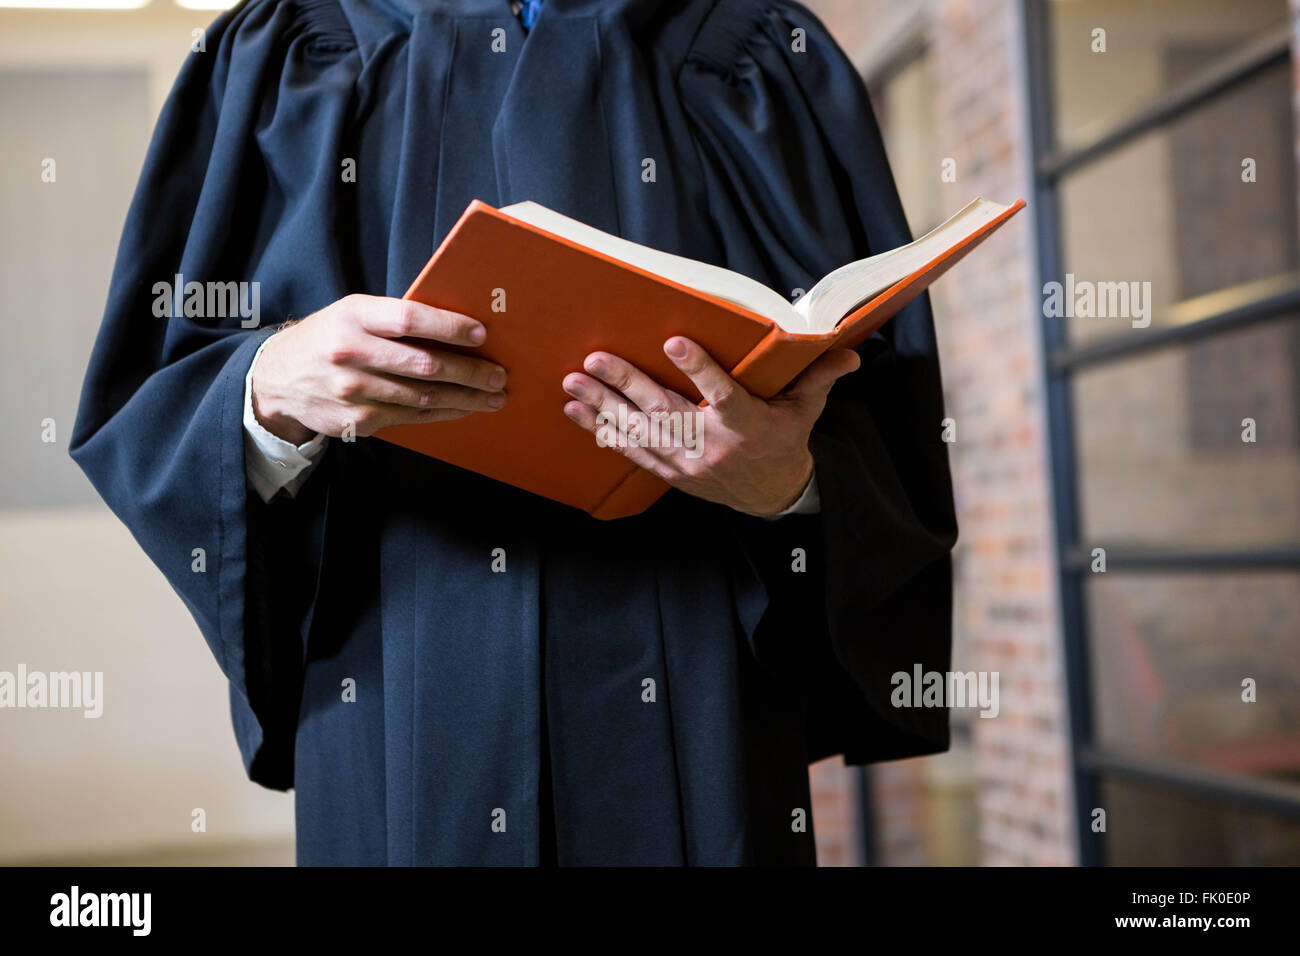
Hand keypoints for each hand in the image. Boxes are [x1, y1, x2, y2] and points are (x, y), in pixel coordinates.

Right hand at [251, 295, 506, 443]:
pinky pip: (412, 418)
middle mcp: (351, 353)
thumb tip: (457, 327)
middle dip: (469, 371)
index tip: (481, 335)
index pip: (409, 320)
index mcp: (354, 317)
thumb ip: (394, 319)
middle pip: (423, 365)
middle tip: (498, 375)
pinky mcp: (358, 420)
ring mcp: (354, 391)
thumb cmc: (330, 337)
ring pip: (422, 397)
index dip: (449, 327)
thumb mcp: (352, 314)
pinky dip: (444, 413)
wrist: (278, 379)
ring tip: (493, 396)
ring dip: (465, 398)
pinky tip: (465, 409)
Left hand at [562, 336, 859, 514]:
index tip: (672, 342)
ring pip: (639, 431)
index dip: (698, 369)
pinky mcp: (670, 472)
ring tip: (573, 382)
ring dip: (603, 406)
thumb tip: (849, 352)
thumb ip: (818, 378)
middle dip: (627, 384)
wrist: (770, 496)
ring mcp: (687, 462)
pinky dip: (601, 432)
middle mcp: (712, 445)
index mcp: (747, 425)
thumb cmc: (784, 440)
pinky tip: (576, 412)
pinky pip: (630, 451)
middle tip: (596, 359)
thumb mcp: (804, 410)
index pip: (722, 394)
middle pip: (665, 412)